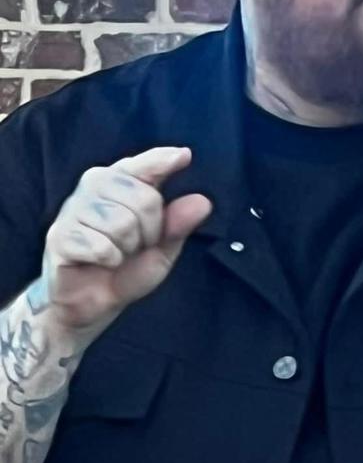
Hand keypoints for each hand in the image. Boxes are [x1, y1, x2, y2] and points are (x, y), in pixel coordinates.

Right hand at [37, 147, 211, 338]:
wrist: (91, 305)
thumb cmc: (127, 268)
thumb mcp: (162, 247)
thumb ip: (178, 224)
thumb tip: (203, 202)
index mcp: (122, 179)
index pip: (146, 164)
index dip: (164, 160)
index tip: (184, 157)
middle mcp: (95, 184)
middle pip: (144, 200)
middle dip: (149, 232)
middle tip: (135, 246)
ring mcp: (73, 208)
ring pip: (122, 223)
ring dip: (127, 249)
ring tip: (116, 254)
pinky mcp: (60, 235)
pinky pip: (101, 246)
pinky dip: (109, 260)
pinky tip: (100, 262)